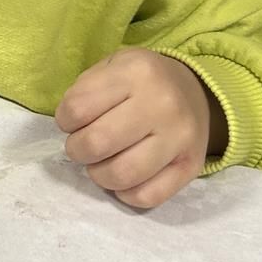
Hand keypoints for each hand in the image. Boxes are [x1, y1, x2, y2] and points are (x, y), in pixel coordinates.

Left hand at [55, 50, 225, 210]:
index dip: (64, 120)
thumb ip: (85, 90)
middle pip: (97, 143)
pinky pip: (148, 196)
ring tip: (101, 163)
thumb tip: (69, 128)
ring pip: (122, 175)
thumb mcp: (112, 65)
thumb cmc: (141, 82)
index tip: (72, 121)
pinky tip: (123, 179)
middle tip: (83, 146)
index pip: (77, 109)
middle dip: (78, 150)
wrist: (196, 91)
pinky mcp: (191, 166)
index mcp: (136, 72)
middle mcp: (162, 103)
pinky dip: (126, 194)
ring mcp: (180, 137)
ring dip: (99, 175)